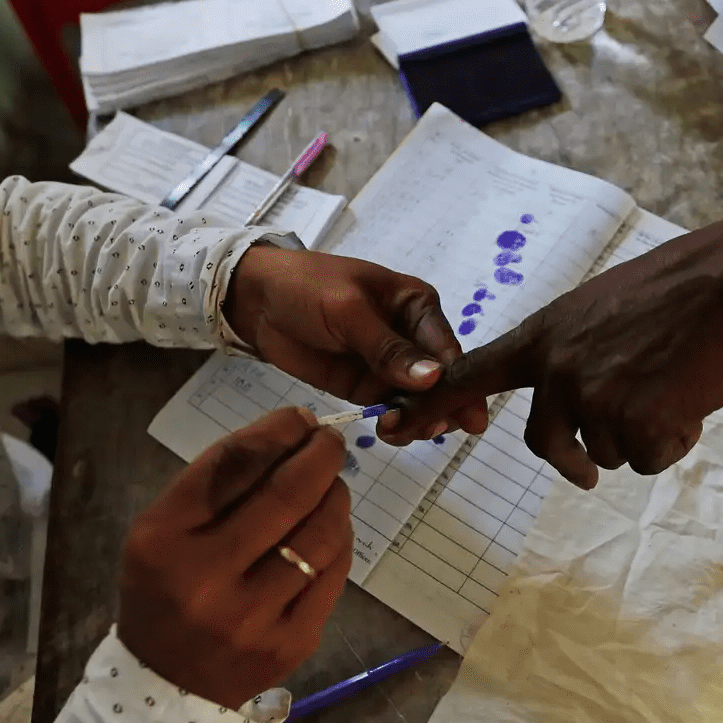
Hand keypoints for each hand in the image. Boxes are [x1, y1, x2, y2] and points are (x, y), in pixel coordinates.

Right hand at [117, 408, 352, 709]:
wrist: (168, 683)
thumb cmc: (168, 588)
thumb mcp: (164, 530)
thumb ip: (218, 481)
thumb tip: (293, 432)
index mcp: (163, 539)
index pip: (232, 464)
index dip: (276, 431)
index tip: (300, 418)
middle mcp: (206, 578)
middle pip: (285, 494)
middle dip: (320, 456)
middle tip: (331, 442)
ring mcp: (252, 616)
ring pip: (319, 532)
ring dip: (336, 495)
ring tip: (332, 484)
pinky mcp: (291, 641)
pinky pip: (333, 573)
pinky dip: (339, 539)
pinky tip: (332, 528)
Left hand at [225, 246, 486, 430]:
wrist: (255, 300)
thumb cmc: (306, 288)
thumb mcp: (348, 312)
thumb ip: (388, 348)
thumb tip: (433, 377)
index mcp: (417, 306)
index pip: (447, 349)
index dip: (460, 383)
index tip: (467, 416)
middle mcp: (412, 336)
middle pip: (440, 380)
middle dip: (441, 407)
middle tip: (432, 430)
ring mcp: (390, 365)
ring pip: (419, 400)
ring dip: (418, 419)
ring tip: (402, 432)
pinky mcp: (366, 386)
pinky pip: (392, 409)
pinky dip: (397, 423)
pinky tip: (392, 433)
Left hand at [380, 218, 722, 488]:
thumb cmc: (677, 290)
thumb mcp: (599, 307)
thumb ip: (567, 349)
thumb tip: (559, 390)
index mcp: (544, 335)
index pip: (470, 375)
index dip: (430, 406)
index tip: (393, 428)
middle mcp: (560, 369)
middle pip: (546, 443)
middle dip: (577, 458)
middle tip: (591, 469)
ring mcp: (597, 397)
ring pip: (605, 454)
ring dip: (638, 437)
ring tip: (670, 391)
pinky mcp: (638, 423)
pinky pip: (645, 460)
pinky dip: (670, 443)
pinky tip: (689, 404)